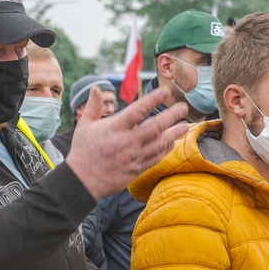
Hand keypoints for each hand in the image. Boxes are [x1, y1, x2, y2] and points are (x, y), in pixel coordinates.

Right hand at [66, 86, 188, 199]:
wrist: (83, 181)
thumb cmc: (83, 151)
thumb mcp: (84, 126)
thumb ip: (93, 106)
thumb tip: (95, 88)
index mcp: (115, 129)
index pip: (138, 111)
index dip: (153, 100)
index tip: (165, 91)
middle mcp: (128, 142)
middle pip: (155, 127)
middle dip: (172, 116)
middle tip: (183, 108)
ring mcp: (134, 157)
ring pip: (160, 144)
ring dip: (174, 134)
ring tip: (185, 126)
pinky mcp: (137, 169)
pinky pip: (156, 158)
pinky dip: (166, 150)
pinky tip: (173, 143)